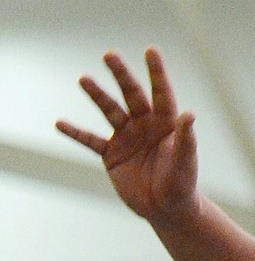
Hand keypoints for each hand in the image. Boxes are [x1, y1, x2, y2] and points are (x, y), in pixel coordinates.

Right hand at [56, 48, 199, 225]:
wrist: (165, 209)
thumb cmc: (182, 184)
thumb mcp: (185, 162)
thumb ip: (186, 138)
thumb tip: (188, 114)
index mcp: (166, 123)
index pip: (161, 93)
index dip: (156, 72)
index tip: (151, 50)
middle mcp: (145, 125)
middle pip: (132, 94)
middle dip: (121, 75)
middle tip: (109, 55)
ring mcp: (126, 138)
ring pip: (110, 111)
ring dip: (97, 95)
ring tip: (83, 79)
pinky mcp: (111, 155)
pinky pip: (90, 141)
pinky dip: (76, 133)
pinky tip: (60, 123)